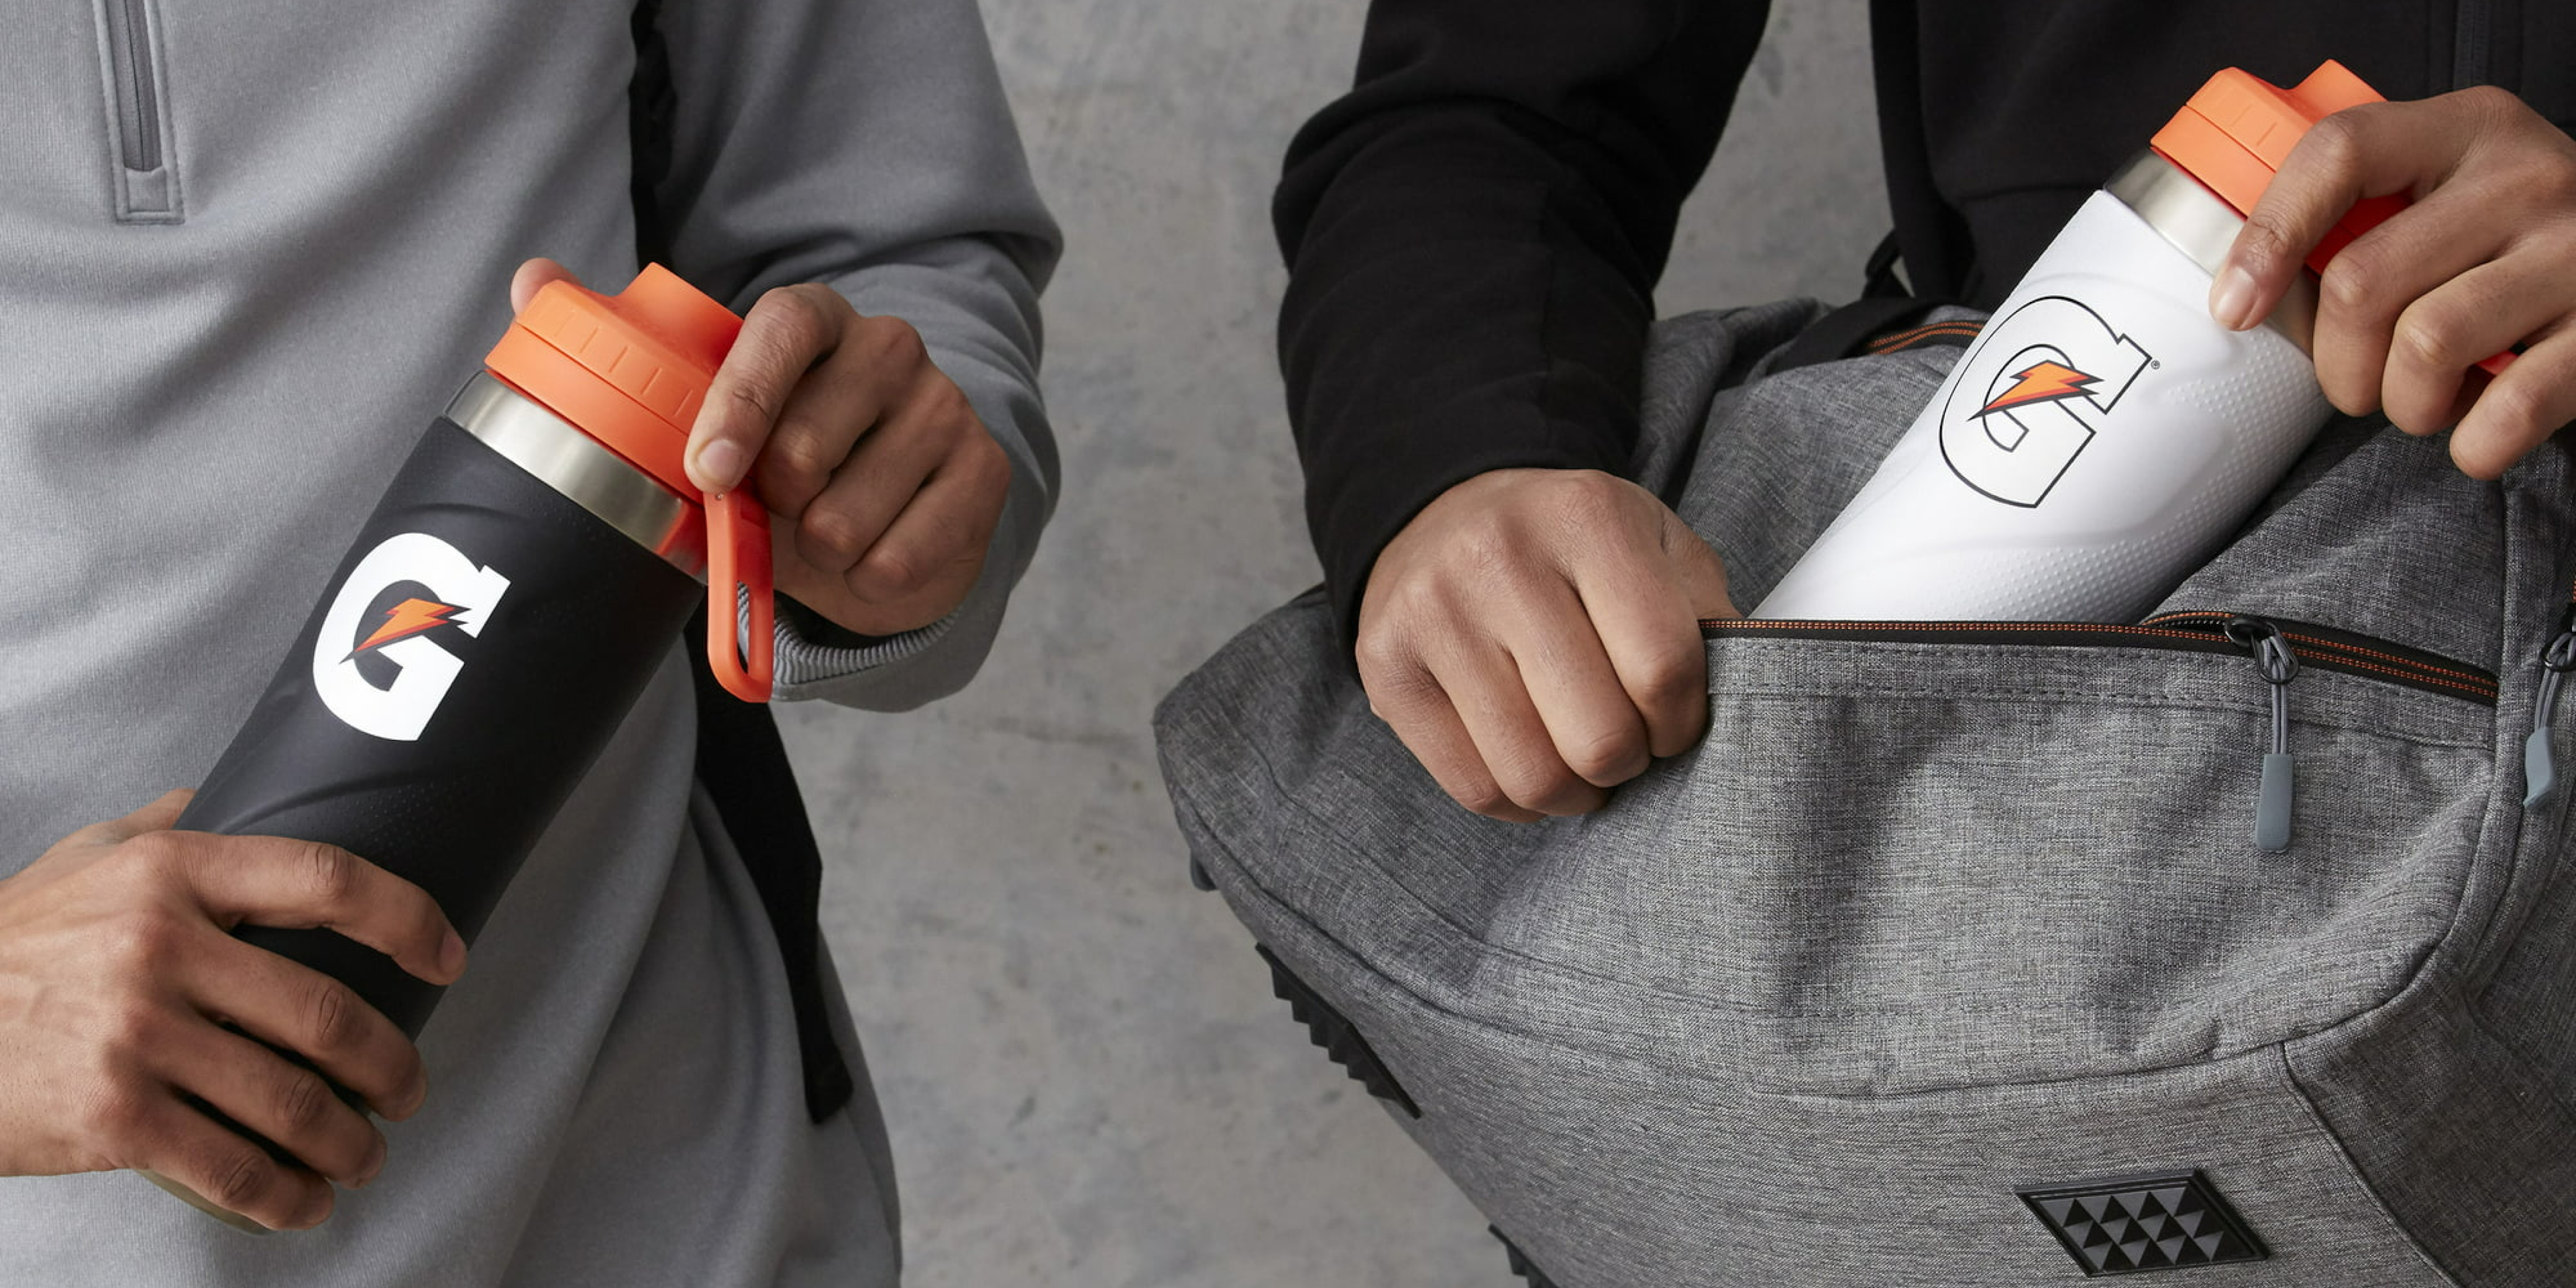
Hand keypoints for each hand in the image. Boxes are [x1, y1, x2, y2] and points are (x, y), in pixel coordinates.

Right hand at [0, 791, 463, 1230]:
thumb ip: (165, 824)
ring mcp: (137, 1035)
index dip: (407, 918)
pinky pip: (230, 1166)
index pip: (326, 879)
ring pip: (293, 1102)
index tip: (445, 956)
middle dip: (391, 1064)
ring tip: (366, 1154)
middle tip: (408, 1088)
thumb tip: (240, 789)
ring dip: (351, 1142)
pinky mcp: (113, 1116)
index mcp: (172, 870)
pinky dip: (285, 1195)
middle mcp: (161, 946)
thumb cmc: (12, 939)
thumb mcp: (84, 857)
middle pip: (327, 1012)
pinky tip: (305, 1202)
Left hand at [510, 260, 1011, 635]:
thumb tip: (529, 279)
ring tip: (827, 535)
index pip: (781, 333)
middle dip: (777, 502)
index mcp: (816, 319)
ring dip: (822, 550)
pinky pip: (903, 555)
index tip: (710, 471)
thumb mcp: (714, 416)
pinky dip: (871, 579)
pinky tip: (874, 555)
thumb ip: (626, 350)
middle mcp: (891, 348)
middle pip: (809, 445)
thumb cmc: (788, 461)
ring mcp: (946, 408)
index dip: (742, 404)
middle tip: (781, 505)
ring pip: (850, 515)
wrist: (893, 521)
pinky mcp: (985, 473)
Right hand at [1355, 469, 1737, 820]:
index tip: (1676, 722)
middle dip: (1630, 762)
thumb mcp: (1654, 545)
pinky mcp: (1386, 666)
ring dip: (1577, 793)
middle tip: (1627, 744)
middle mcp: (1499, 557)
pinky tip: (1531, 765)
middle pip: (1598, 734)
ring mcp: (1432, 612)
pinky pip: (1472, 787)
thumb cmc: (1570, 545)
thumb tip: (1742, 700)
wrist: (1448, 510)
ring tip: (1582, 763)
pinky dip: (1518, 802)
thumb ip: (1703, 615)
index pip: (1663, 666)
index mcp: (1586, 516)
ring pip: (1532, 773)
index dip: (1685, 722)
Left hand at [2211, 86, 2575, 477]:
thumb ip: (2361, 217)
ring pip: (2425, 346)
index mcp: (2468, 130)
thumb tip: (2245, 296)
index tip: (2235, 306)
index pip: (2340, 154)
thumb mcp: (2446, 195)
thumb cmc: (2510, 245)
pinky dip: (2474, 442)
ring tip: (2424, 396)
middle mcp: (2529, 178)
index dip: (2269, 236)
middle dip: (2336, 359)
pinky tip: (2480, 425)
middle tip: (2356, 377)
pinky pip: (2507, 411)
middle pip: (2362, 279)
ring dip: (2403, 402)